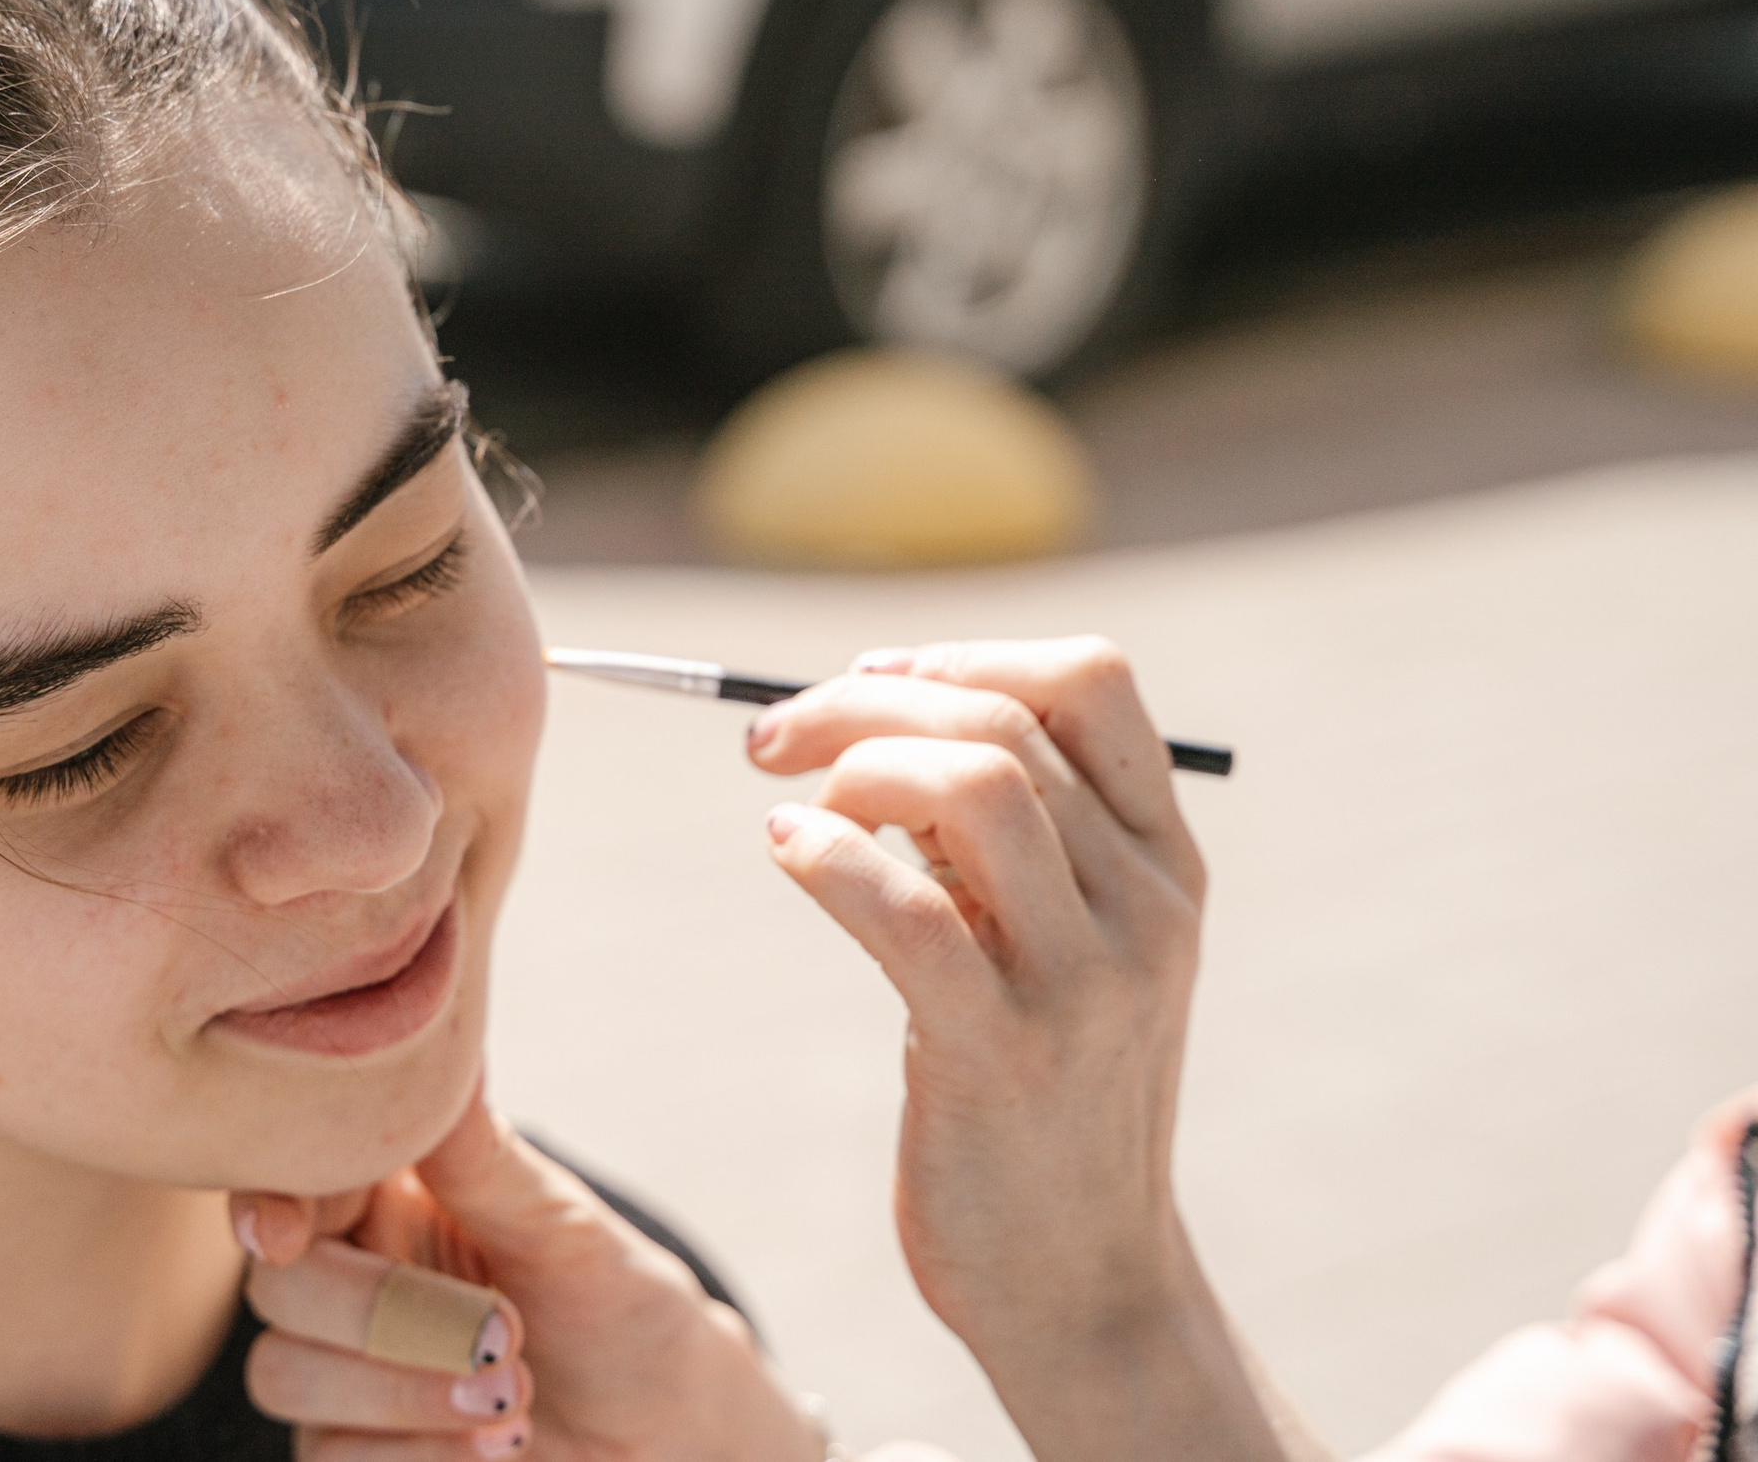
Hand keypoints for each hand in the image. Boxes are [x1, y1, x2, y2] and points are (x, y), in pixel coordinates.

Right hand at [231, 1086, 823, 1461]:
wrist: (669, 1425)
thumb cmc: (621, 1306)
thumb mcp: (563, 1226)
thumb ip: (481, 1158)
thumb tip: (448, 1052)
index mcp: (386, 1199)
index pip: (288, 1187)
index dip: (270, 1205)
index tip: (287, 1234)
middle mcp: (350, 1280)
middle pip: (278, 1291)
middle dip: (377, 1318)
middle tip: (502, 1336)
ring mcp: (344, 1374)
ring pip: (284, 1378)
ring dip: (400, 1394)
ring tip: (514, 1398)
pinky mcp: (357, 1452)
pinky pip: (327, 1458)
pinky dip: (411, 1455)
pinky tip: (498, 1447)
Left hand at [750, 639, 1291, 1460]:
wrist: (1083, 1284)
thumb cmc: (1042, 1097)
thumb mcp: (1063, 952)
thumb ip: (1008, 845)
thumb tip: (877, 722)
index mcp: (1167, 863)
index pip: (1091, 682)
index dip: (964, 655)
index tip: (871, 681)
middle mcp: (1146, 904)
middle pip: (1005, 721)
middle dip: (863, 701)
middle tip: (771, 739)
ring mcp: (1084, 980)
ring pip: (971, 787)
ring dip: (851, 765)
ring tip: (786, 801)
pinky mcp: (1002, 1052)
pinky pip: (906, 908)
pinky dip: (826, 853)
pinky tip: (784, 850)